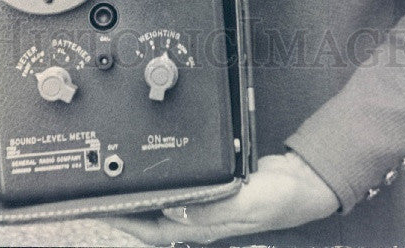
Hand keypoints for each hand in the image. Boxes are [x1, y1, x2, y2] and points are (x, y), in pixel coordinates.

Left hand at [109, 152, 338, 244]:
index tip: (102, 209)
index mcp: (207, 226)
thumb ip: (213, 208)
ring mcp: (209, 206)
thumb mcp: (248, 201)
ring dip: (143, 198)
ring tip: (119, 185)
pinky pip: (183, 190)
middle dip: (127, 210)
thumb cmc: (281, 197)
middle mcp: (203, 219)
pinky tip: (158, 174)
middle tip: (100, 195)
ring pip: (166, 206)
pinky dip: (165, 184)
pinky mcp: (217, 189)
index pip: (156, 229)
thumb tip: (175, 210)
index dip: (127, 221)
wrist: (304, 182)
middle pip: (155, 220)